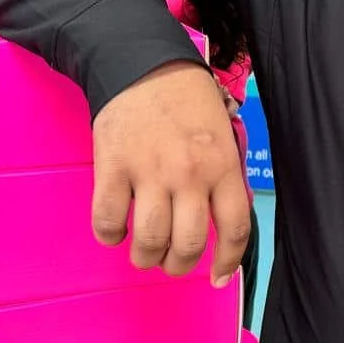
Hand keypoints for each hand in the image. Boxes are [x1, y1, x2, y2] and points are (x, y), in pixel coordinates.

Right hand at [91, 61, 249, 287]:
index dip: (227, 261)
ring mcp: (149, 172)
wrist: (142, 65)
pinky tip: (116, 230)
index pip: (235, 229)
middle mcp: (190, 174)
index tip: (218, 277)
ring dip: (145, 257)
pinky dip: (110, 236)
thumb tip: (220, 224)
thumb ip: (223, 176)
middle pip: (187, 245)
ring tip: (144, 253)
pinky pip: (108, 221)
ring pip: (148, 241)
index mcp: (224, 166)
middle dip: (179, 266)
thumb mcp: (223, 134)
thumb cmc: (188, 102)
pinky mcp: (112, 168)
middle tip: (171, 263)